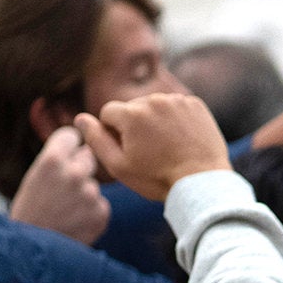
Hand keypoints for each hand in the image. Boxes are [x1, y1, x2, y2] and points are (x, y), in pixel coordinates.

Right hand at [8, 126, 110, 243]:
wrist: (29, 252)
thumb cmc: (29, 212)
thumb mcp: (34, 177)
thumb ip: (57, 158)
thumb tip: (84, 144)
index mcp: (52, 159)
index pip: (72, 136)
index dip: (67, 148)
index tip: (63, 159)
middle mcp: (75, 172)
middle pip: (88, 157)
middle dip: (79, 169)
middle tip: (61, 191)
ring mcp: (91, 193)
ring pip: (93, 184)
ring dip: (84, 194)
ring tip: (65, 212)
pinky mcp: (102, 213)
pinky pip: (101, 204)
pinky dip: (91, 213)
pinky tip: (75, 223)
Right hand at [74, 93, 231, 201]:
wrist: (201, 182)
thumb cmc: (157, 178)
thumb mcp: (118, 165)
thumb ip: (96, 139)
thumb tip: (80, 118)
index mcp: (131, 113)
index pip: (108, 113)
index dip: (113, 133)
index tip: (127, 150)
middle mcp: (154, 99)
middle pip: (132, 108)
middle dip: (134, 125)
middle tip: (149, 152)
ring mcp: (177, 100)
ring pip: (154, 106)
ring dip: (155, 121)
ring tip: (166, 147)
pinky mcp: (196, 104)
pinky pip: (176, 107)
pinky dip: (176, 120)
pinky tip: (181, 140)